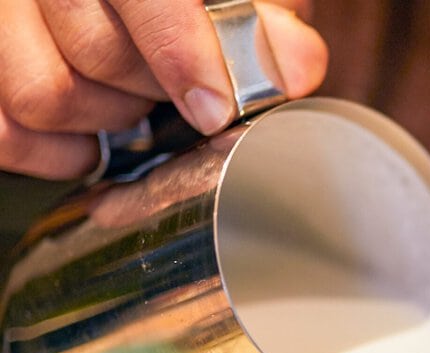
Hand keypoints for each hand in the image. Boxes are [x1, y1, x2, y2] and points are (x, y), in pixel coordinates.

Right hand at [0, 0, 327, 179]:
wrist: (121, 3)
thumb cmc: (178, 3)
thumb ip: (260, 20)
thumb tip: (294, 67)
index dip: (181, 50)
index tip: (215, 107)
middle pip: (95, 51)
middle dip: (152, 89)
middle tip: (180, 89)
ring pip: (43, 95)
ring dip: (106, 119)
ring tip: (132, 101)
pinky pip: (6, 132)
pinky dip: (58, 153)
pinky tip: (91, 135)